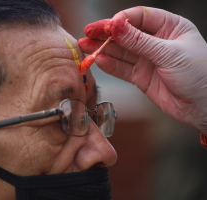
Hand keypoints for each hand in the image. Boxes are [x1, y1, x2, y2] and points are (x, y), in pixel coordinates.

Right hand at [78, 6, 206, 133]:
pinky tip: (99, 61)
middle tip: (87, 33)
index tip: (108, 26)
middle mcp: (156, 41)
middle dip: (106, 34)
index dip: (122, 20)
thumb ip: (140, 42)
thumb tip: (116, 27)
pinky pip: (122, 69)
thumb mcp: (170, 53)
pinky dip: (111, 65)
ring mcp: (147, 60)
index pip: (140, 17)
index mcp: (169, 27)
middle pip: (126, 34)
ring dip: (103, 49)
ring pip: (121, 52)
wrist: (205, 108)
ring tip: (85, 47)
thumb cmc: (200, 74)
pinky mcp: (141, 76)